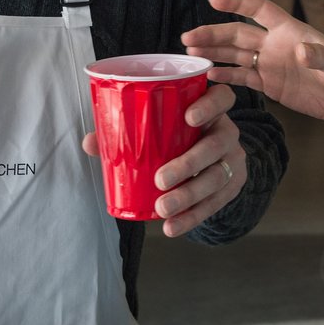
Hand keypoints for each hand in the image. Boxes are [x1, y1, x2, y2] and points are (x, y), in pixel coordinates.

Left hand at [82, 84, 245, 237]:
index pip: (223, 97)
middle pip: (217, 144)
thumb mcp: (162, 129)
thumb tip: (91, 142)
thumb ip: (128, 131)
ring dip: (189, 195)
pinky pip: (215, 204)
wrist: (213, 161)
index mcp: (212, 109)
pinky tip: (172, 227)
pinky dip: (192, 217)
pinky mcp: (232, 187)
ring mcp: (232, 160)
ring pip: (217, 177)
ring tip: (163, 209)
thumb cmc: (180, 137)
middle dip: (189, 163)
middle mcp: (227, 132)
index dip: (210, 105)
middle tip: (160, 179)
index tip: (188, 117)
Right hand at [182, 0, 323, 135]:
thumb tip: (301, 50)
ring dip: (213, 53)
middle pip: (238, 34)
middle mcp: (276, 44)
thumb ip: (320, 56)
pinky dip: (225, 75)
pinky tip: (208, 75)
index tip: (213, 0)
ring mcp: (271, 64)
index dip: (237, 3)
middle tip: (188, 37)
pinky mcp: (271, 85)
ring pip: (235, 55)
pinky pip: (243, 77)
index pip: (259, 9)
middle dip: (213, 33)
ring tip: (188, 54)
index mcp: (291, 31)